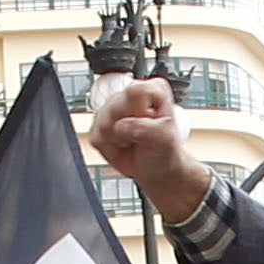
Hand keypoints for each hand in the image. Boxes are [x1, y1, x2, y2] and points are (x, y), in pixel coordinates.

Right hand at [87, 71, 207, 223]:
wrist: (159, 172)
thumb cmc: (168, 153)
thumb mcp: (165, 138)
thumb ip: (145, 128)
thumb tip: (125, 126)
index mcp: (152, 91)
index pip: (135, 91)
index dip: (139, 112)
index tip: (149, 123)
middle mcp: (132, 96)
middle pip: (113, 106)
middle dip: (124, 129)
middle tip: (139, 140)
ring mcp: (115, 110)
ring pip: (101, 122)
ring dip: (116, 141)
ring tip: (132, 146)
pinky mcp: (103, 126)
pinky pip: (95, 136)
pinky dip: (109, 149)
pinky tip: (123, 149)